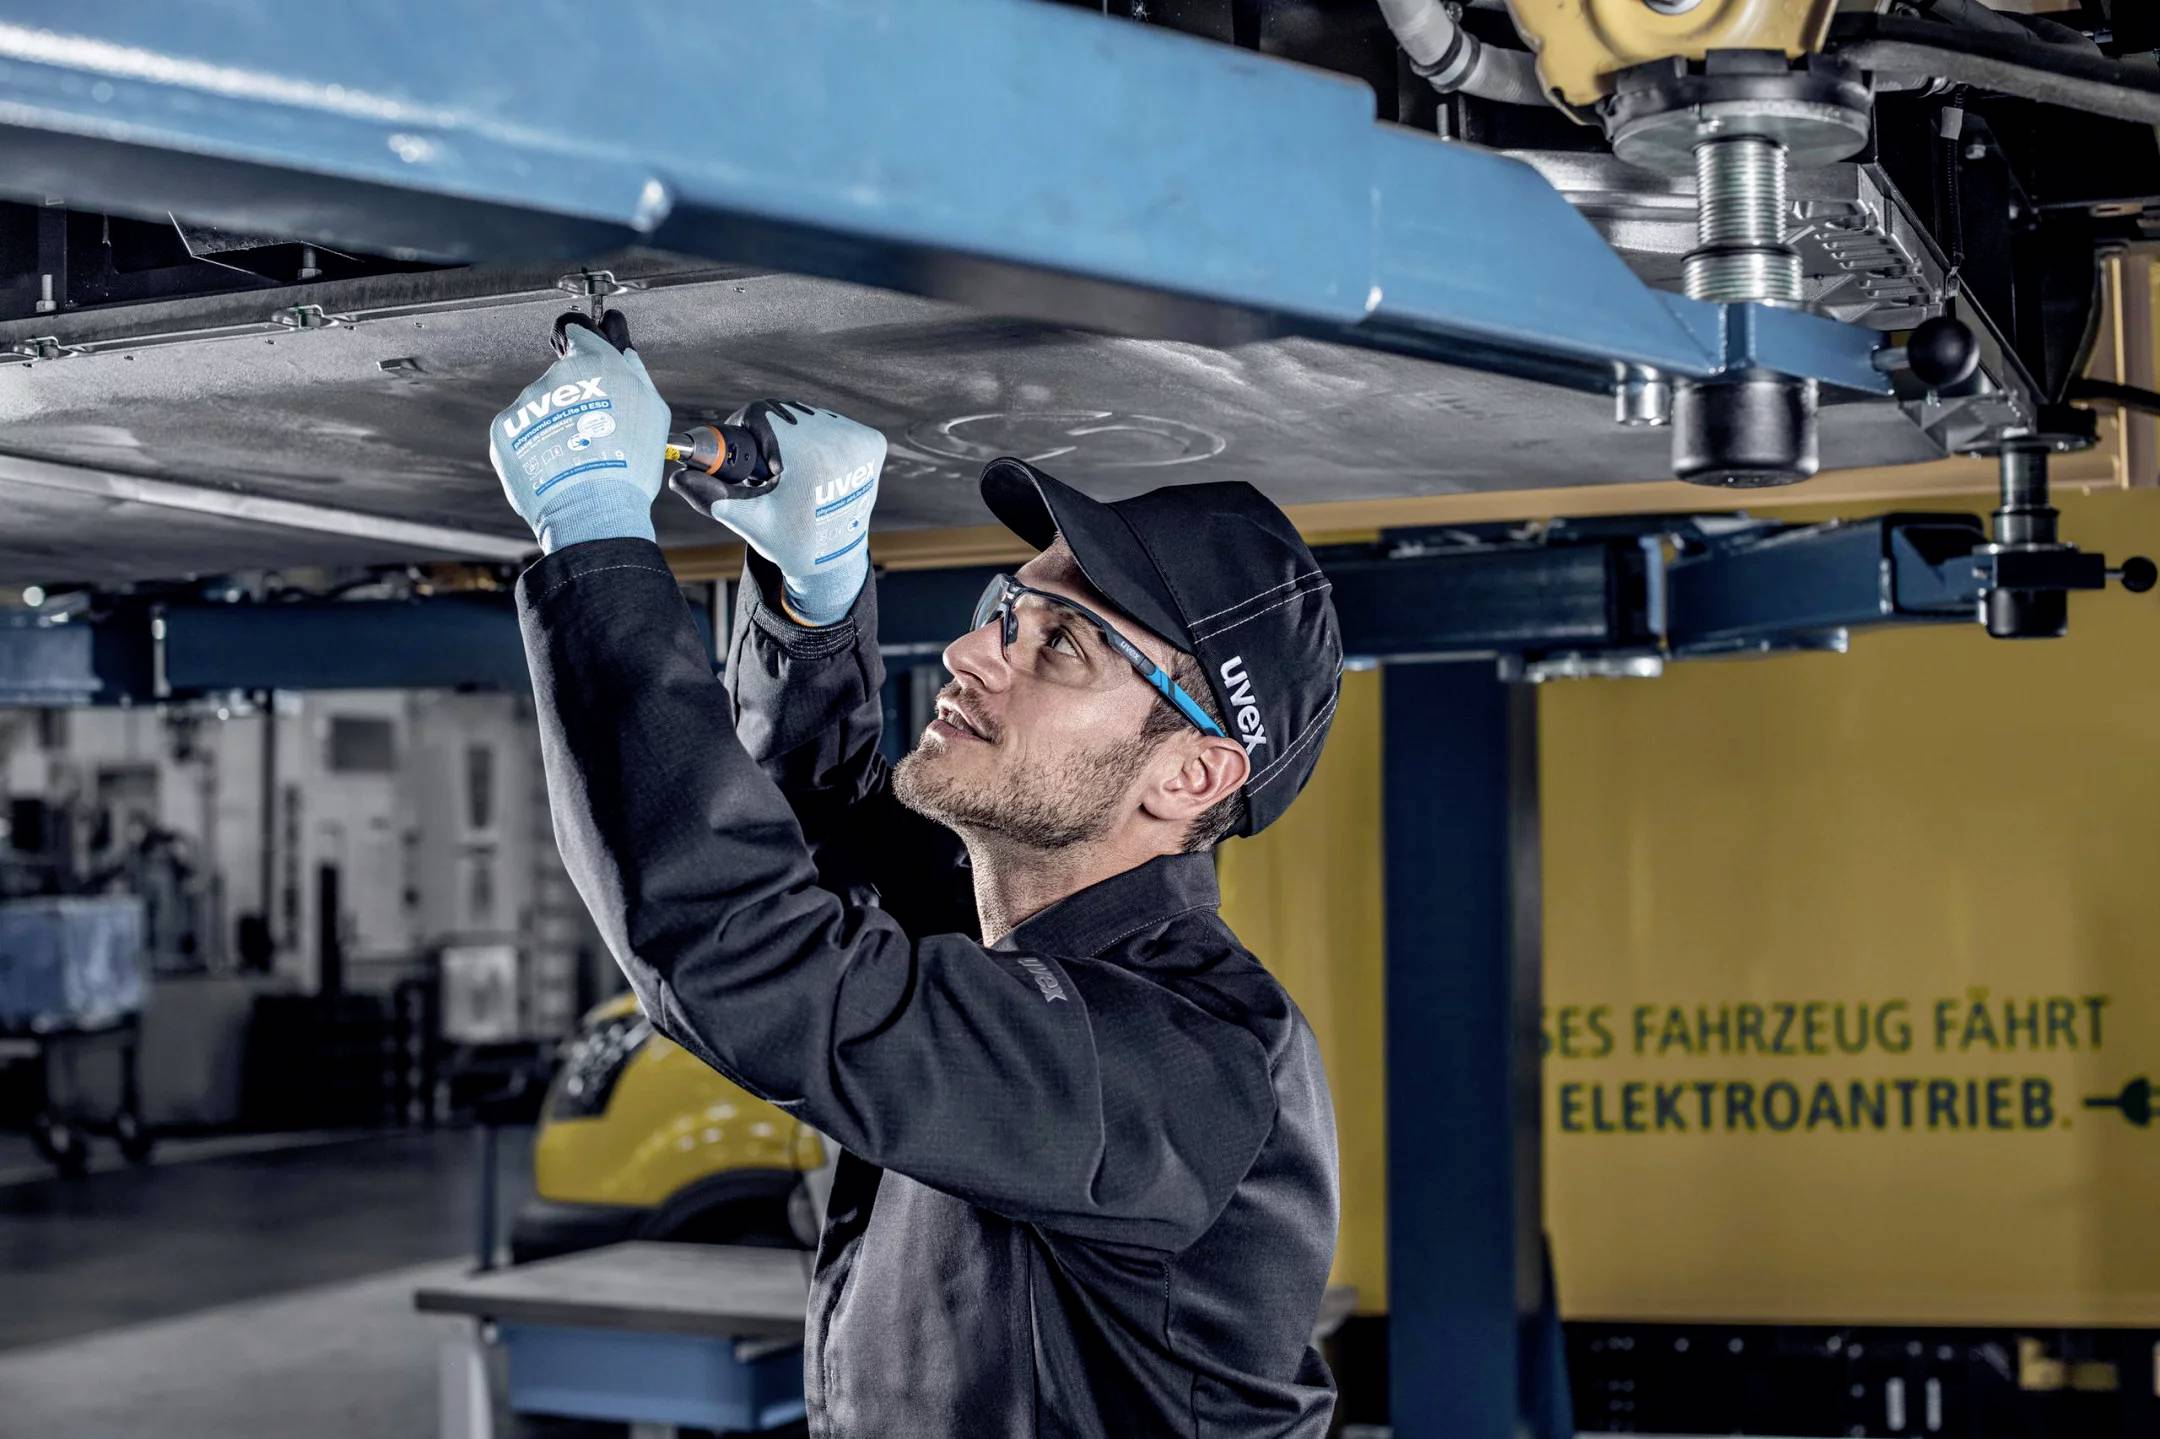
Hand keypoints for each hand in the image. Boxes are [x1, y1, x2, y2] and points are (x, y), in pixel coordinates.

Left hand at [488, 321, 670, 553]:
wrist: (592, 511)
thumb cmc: (629, 463)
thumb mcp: (653, 412)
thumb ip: (636, 373)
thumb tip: (624, 353)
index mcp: (591, 362)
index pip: (577, 330)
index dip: (584, 342)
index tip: (586, 354)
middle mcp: (553, 376)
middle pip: (562, 377)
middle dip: (575, 396)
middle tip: (595, 430)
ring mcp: (525, 403)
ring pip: (541, 406)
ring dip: (554, 423)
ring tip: (576, 456)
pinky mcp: (505, 430)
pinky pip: (521, 431)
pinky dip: (534, 444)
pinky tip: (556, 464)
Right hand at [669, 400, 885, 624]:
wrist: (836, 561)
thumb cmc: (791, 542)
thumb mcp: (747, 519)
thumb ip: (711, 495)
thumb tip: (678, 478)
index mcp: (809, 453)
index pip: (759, 414)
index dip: (742, 434)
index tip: (745, 463)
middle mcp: (841, 438)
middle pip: (784, 412)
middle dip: (768, 438)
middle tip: (768, 474)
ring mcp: (860, 438)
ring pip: (807, 416)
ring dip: (793, 436)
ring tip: (792, 475)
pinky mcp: (872, 442)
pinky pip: (831, 425)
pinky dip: (818, 441)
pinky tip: (814, 470)